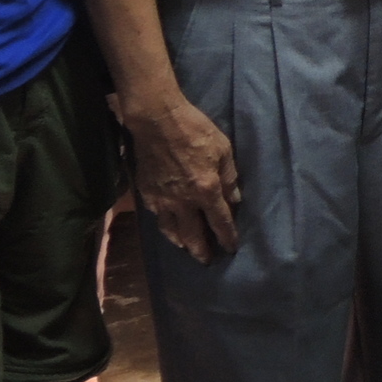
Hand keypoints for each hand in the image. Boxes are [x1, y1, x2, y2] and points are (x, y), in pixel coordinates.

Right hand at [124, 96, 240, 262]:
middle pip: (193, 235)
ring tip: (189, 249)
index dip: (227, 238)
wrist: (157, 121)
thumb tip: (234, 201)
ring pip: (172, 231)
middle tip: (208, 260)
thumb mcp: (223, 150)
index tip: (231, 249)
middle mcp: (184, 201)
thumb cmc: (195, 130)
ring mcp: (162, 200)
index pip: (220, 222)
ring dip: (182, 243)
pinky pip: (158, 218)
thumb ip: (229, 178)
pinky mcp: (147, 194)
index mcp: (206, 190)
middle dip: (202, 250)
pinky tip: (170, 229)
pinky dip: (166, 228)